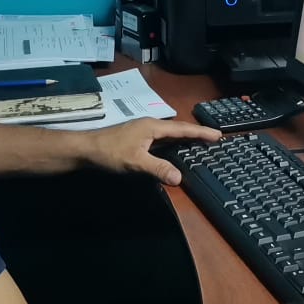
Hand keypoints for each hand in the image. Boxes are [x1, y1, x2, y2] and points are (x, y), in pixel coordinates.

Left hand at [80, 118, 220, 184]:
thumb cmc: (110, 152)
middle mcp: (149, 126)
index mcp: (152, 127)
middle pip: (178, 129)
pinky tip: (173, 150)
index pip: (182, 129)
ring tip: (198, 144)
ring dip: (184, 138)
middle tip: (213, 139)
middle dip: (195, 134)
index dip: (201, 133)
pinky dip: (172, 144)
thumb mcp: (136, 162)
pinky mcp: (136, 138)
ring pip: (168, 134)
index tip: (218, 134)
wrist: (85, 149)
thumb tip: (179, 177)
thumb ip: (158, 168)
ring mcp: (142, 131)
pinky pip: (161, 139)